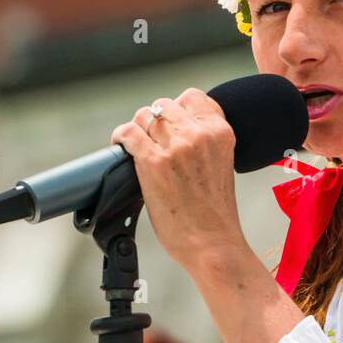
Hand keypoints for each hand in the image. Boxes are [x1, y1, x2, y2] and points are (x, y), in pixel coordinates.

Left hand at [110, 89, 245, 269]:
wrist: (213, 244)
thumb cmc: (215, 215)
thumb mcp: (221, 166)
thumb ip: (204, 143)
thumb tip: (174, 132)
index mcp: (220, 133)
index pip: (193, 97)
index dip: (178, 108)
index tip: (171, 124)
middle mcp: (199, 134)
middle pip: (164, 105)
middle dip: (155, 121)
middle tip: (152, 141)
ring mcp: (175, 147)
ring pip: (144, 116)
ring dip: (138, 129)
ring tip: (137, 146)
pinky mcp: (153, 162)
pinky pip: (128, 133)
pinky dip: (121, 137)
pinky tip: (121, 146)